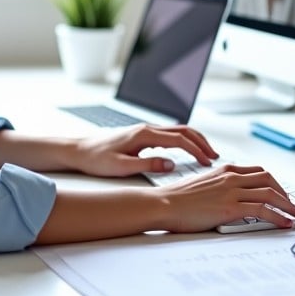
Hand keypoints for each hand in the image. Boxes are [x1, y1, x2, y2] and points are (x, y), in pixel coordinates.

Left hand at [71, 123, 218, 177]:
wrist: (79, 149)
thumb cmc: (96, 158)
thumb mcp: (122, 167)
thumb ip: (148, 165)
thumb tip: (171, 165)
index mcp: (144, 134)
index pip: (179, 140)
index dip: (196, 151)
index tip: (208, 162)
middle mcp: (147, 128)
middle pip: (183, 130)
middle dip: (202, 142)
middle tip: (215, 156)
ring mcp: (145, 130)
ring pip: (177, 130)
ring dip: (194, 140)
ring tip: (206, 153)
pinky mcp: (142, 134)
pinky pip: (169, 134)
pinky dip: (184, 140)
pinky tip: (187, 149)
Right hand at [158, 164, 294, 232]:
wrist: (165, 203)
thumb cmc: (178, 198)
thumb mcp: (203, 184)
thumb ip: (219, 186)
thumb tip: (230, 198)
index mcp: (225, 169)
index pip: (257, 171)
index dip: (273, 183)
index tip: (279, 193)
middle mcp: (231, 176)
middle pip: (269, 179)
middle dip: (283, 192)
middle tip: (290, 205)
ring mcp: (232, 191)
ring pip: (270, 193)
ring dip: (287, 205)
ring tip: (294, 215)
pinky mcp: (231, 207)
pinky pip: (263, 210)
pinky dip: (278, 216)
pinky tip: (284, 223)